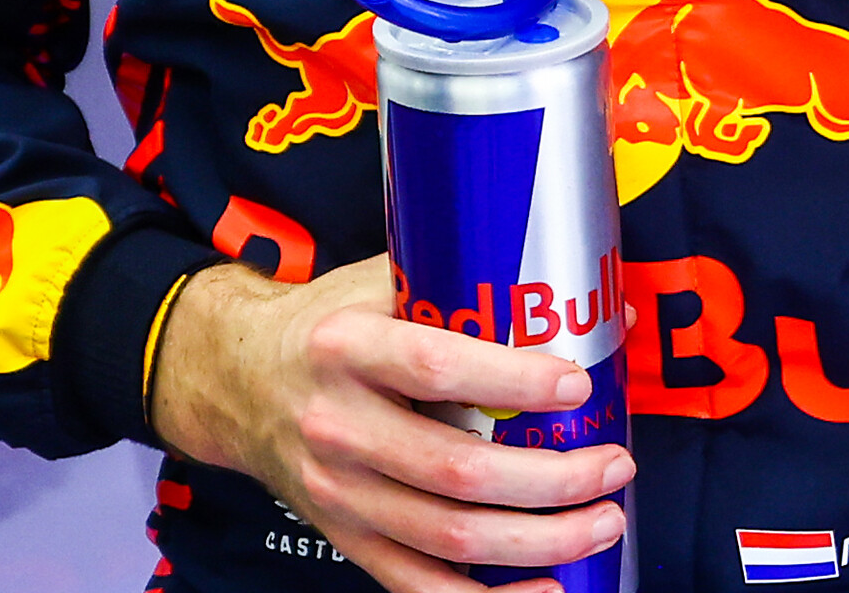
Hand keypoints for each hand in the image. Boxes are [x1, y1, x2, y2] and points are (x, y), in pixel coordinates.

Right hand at [148, 257, 632, 592]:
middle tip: (611, 463)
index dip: (513, 382)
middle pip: (458, 470)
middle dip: (553, 477)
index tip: (575, 384)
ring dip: (543, 537)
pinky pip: (425, 588)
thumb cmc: (323, 328)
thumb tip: (572, 294)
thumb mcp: (372, 285)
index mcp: (343, 348)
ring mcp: (339, 493)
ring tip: (602, 519)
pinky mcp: (346, 539)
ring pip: (452, 536)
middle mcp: (336, 425)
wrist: (236, 382)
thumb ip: (453, 287)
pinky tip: (551, 584)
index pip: (436, 368)